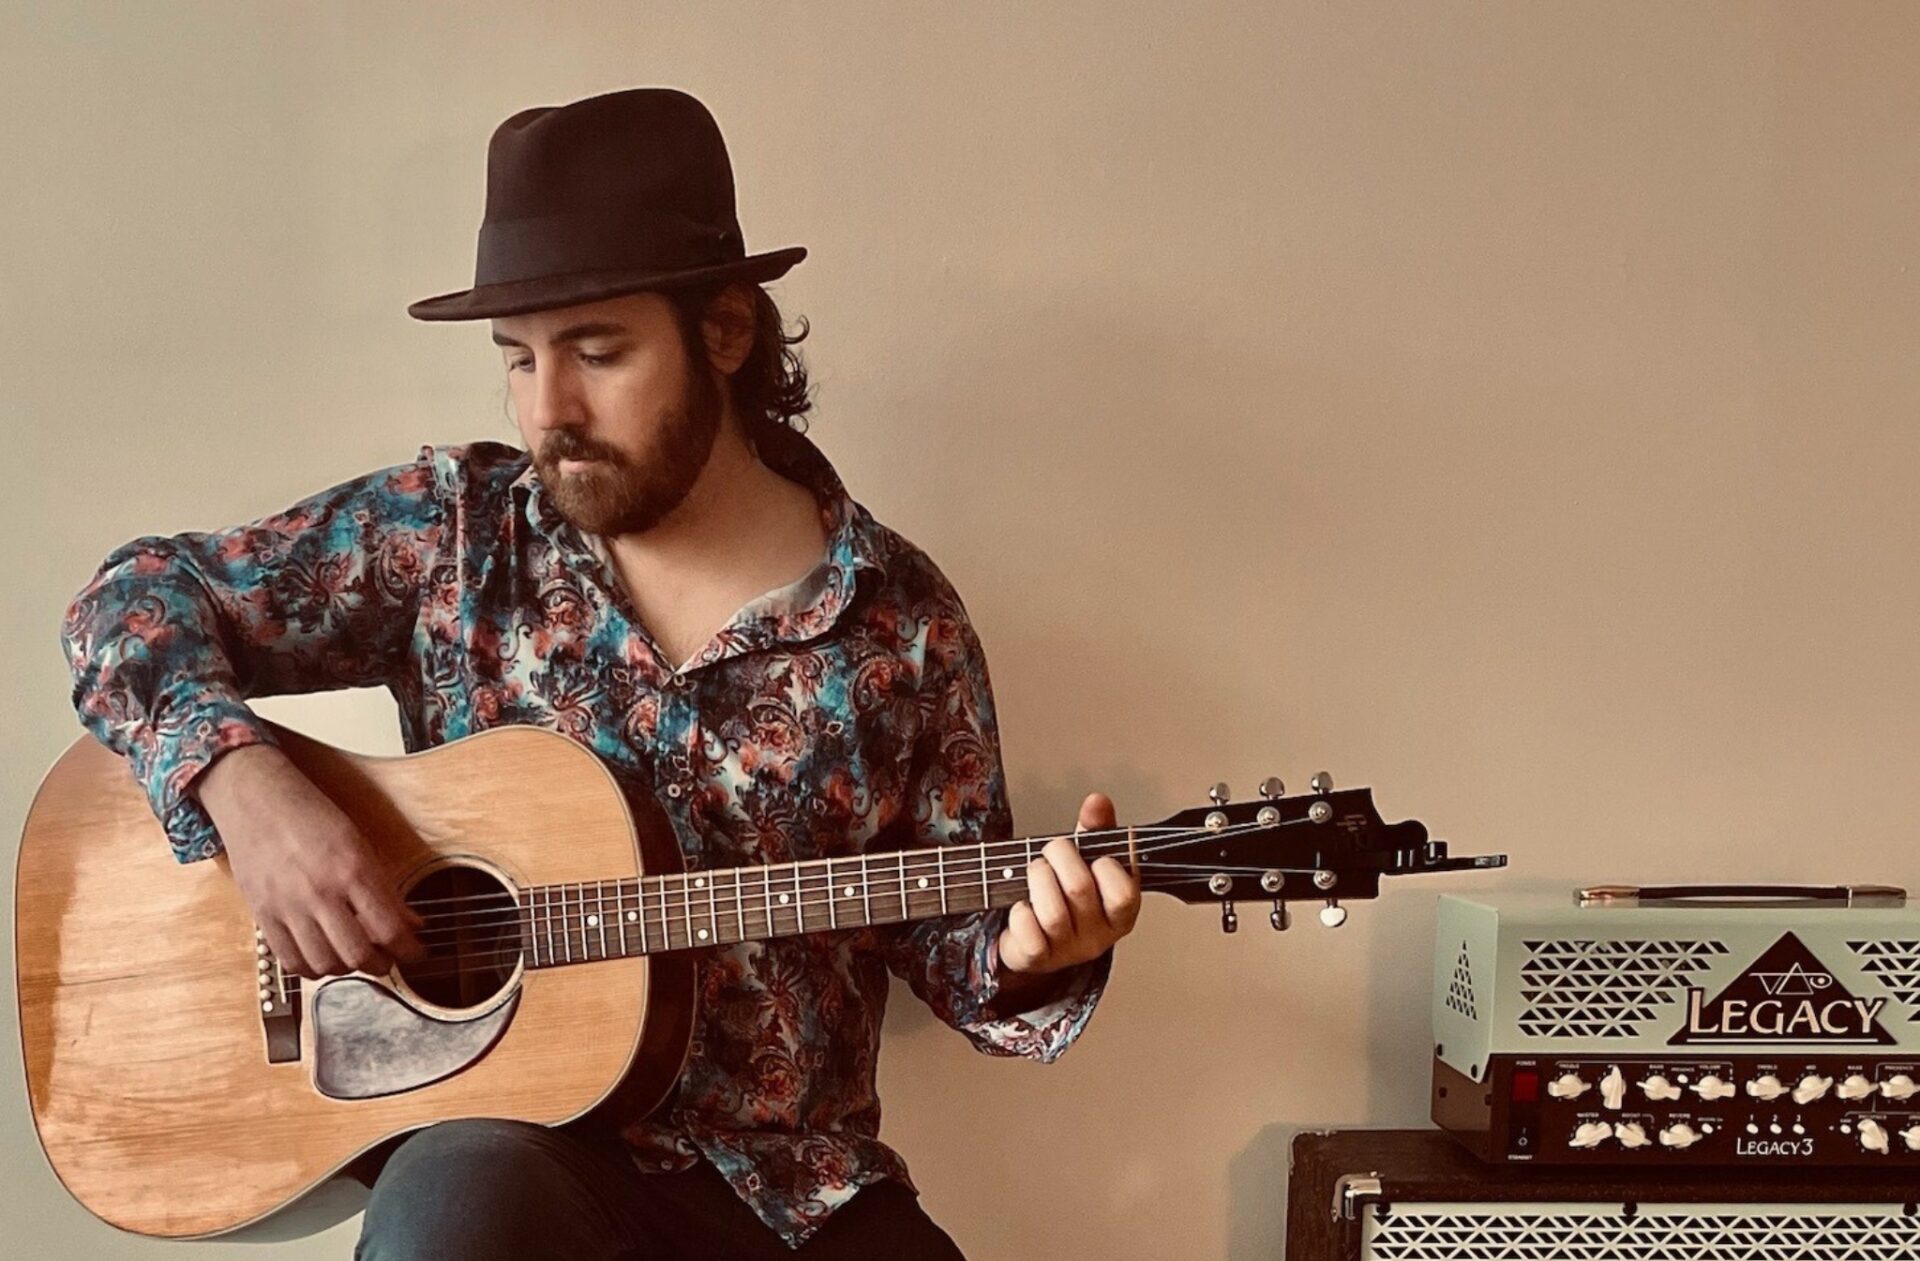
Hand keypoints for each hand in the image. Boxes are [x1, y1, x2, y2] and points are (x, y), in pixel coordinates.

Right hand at [194, 744, 424, 979]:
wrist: (256, 799)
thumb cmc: (310, 814)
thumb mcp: (359, 842)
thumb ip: (385, 887)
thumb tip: (412, 922)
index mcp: (352, 869)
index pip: (389, 928)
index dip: (409, 950)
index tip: (416, 953)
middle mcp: (320, 891)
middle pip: (358, 954)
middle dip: (382, 965)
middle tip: (389, 960)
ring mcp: (288, 906)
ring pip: (325, 963)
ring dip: (347, 969)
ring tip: (356, 958)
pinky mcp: (263, 915)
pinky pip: (290, 961)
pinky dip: (312, 969)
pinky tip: (323, 959)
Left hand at [996, 791, 1140, 978]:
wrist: (1035, 939)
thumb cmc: (1066, 894)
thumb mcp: (1087, 860)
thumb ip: (1096, 830)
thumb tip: (1097, 801)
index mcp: (1120, 913)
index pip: (1123, 891)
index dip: (1104, 866)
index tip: (1093, 857)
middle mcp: (1099, 937)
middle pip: (1079, 888)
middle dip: (1058, 856)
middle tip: (1051, 853)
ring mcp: (1068, 951)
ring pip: (1052, 912)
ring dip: (1036, 878)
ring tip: (1035, 872)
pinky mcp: (1037, 959)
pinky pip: (1027, 929)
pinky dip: (1019, 911)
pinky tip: (1022, 905)